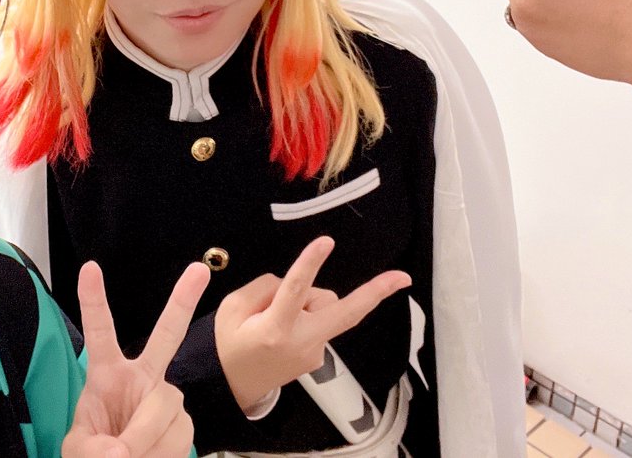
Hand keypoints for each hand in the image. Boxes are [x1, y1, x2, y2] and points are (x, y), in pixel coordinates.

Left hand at [62, 260, 209, 457]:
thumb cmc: (95, 455)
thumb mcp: (80, 451)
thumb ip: (93, 448)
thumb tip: (121, 452)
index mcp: (106, 374)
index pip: (100, 333)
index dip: (94, 301)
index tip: (89, 268)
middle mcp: (142, 378)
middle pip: (167, 335)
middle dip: (183, 301)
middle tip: (199, 271)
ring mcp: (166, 398)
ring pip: (164, 408)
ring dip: (144, 439)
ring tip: (130, 457)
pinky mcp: (184, 423)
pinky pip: (178, 434)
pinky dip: (161, 454)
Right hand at [214, 236, 409, 412]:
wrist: (230, 388)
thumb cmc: (227, 346)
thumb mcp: (232, 309)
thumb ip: (263, 288)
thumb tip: (292, 281)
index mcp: (275, 329)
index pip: (294, 290)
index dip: (310, 264)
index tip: (326, 242)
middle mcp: (301, 342)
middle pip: (345, 313)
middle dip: (375, 294)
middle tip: (403, 277)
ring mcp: (314, 352)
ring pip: (324, 305)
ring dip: (308, 299)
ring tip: (271, 314)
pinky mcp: (318, 355)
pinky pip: (318, 319)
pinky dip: (304, 314)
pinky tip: (281, 328)